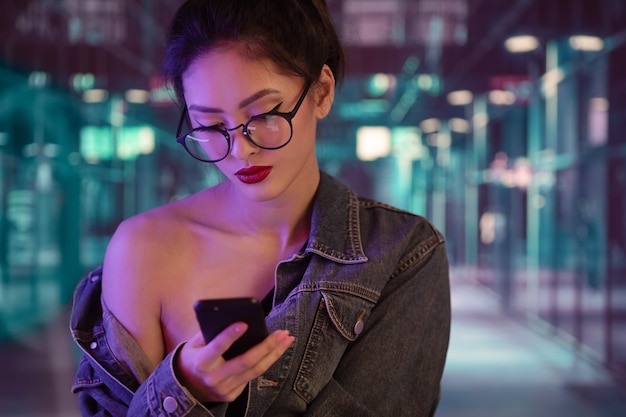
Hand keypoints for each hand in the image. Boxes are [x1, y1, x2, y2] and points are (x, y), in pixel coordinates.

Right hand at [176, 322, 294, 402]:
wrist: (186, 387)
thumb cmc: (194, 357)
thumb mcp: (194, 343)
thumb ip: (211, 332)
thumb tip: (234, 318)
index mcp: (201, 362)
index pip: (217, 347)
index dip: (230, 335)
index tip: (244, 323)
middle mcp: (213, 378)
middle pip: (246, 361)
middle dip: (267, 346)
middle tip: (282, 332)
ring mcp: (224, 389)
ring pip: (255, 371)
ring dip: (274, 354)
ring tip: (287, 339)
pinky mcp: (232, 395)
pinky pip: (252, 377)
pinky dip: (266, 362)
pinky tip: (276, 350)